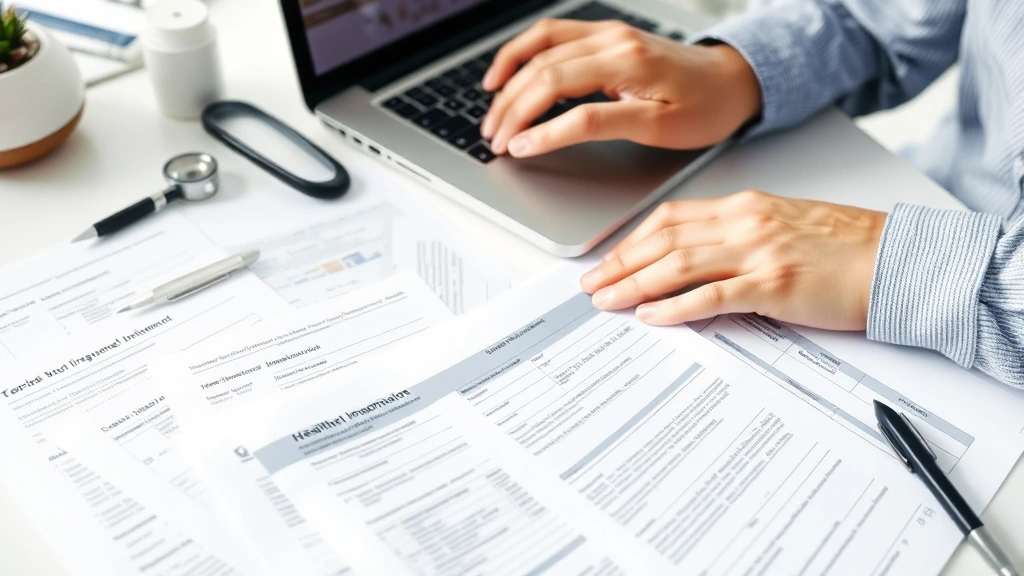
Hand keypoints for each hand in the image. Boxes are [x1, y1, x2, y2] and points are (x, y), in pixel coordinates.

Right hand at [480, 18, 760, 155]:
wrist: (734, 80)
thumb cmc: (705, 107)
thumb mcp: (657, 127)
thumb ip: (600, 126)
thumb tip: (548, 134)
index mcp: (628, 64)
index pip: (561, 93)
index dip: (532, 126)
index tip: (512, 150)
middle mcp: (613, 40)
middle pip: (542, 70)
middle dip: (511, 107)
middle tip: (494, 140)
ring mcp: (607, 32)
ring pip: (539, 44)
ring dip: (508, 76)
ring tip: (490, 108)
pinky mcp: (604, 34)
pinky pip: (550, 35)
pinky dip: (522, 53)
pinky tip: (508, 74)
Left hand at [579, 191, 886, 329]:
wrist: (900, 260)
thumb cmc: (848, 248)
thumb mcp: (785, 227)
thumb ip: (740, 236)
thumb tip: (697, 259)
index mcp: (747, 206)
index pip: (672, 219)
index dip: (632, 241)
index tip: (609, 259)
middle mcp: (746, 223)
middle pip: (664, 240)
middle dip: (620, 263)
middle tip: (591, 283)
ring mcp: (759, 252)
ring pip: (679, 264)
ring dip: (634, 283)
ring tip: (606, 300)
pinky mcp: (774, 284)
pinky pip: (712, 296)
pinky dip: (675, 306)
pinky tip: (650, 315)